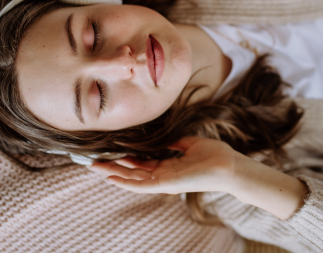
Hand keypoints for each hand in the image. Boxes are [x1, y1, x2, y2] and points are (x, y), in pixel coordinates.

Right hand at [88, 136, 240, 194]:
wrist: (229, 165)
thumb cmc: (215, 155)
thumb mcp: (191, 143)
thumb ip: (176, 142)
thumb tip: (166, 137)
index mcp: (168, 166)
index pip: (141, 163)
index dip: (124, 158)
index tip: (110, 151)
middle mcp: (163, 175)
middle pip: (132, 172)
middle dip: (112, 167)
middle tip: (93, 162)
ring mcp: (164, 181)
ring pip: (133, 179)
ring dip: (113, 174)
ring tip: (95, 168)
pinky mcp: (167, 184)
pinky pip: (142, 184)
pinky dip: (126, 182)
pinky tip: (111, 178)